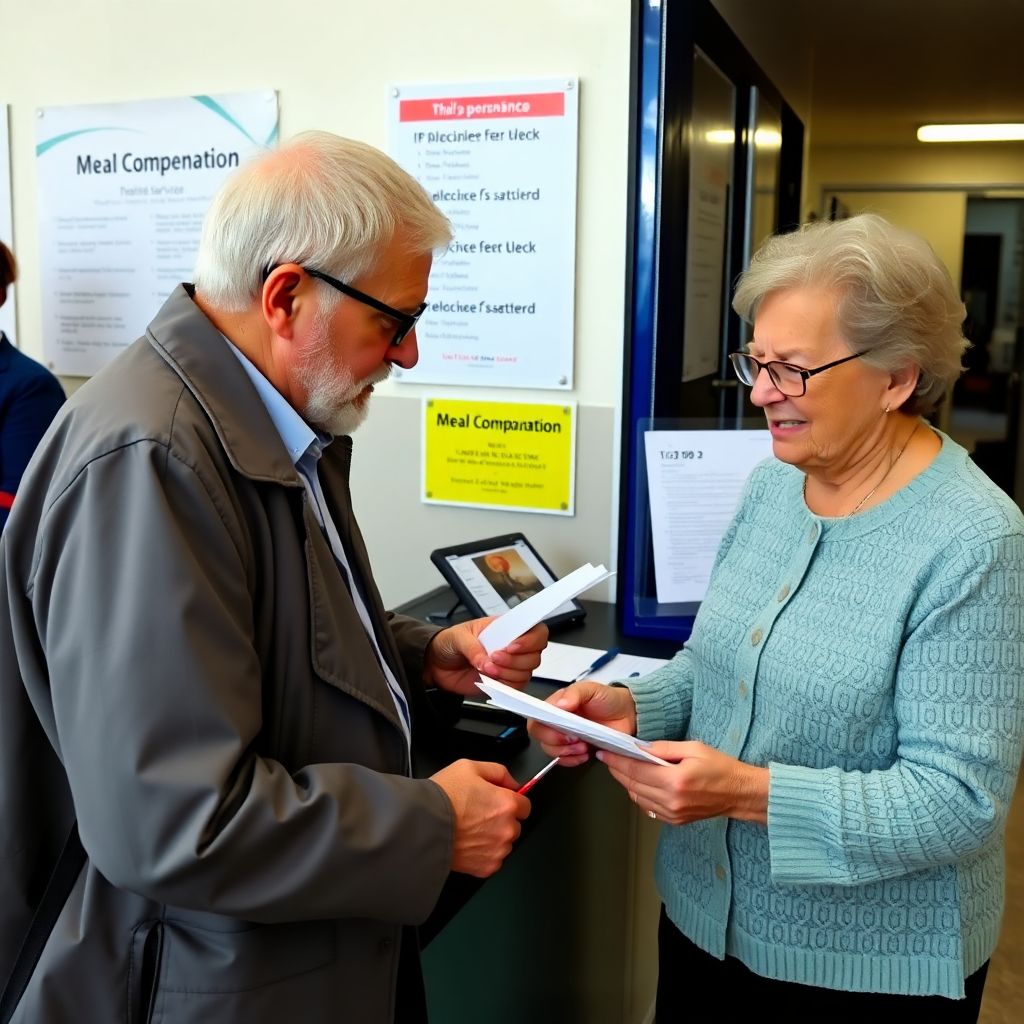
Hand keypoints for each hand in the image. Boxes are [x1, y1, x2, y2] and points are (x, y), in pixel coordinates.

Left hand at [423, 618, 547, 695]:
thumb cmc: (449, 642)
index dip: (530, 640)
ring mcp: (509, 665)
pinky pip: (515, 687)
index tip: (512, 646)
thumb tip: (485, 662)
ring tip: (488, 669)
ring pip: (526, 672)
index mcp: (506, 628)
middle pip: (535, 654)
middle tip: (494, 658)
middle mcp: (512, 646)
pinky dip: (504, 685)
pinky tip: (490, 679)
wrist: (436, 663)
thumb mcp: (458, 637)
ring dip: (508, 673)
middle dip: (515, 660)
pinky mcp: (502, 682)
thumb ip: (472, 648)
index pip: (535, 630)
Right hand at [430, 759, 530, 876]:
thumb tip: (512, 783)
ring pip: (503, 843)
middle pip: (515, 825)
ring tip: (469, 829)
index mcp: (507, 804)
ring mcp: (497, 850)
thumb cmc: (442, 796)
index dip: (511, 801)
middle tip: (478, 815)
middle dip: (501, 820)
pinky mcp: (486, 868)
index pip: (525, 805)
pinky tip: (467, 842)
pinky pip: (492, 859)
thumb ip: (498, 772)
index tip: (498, 802)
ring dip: (493, 838)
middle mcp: (507, 829)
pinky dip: (483, 854)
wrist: (422, 825)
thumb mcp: (470, 767)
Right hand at [527, 682, 637, 766]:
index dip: (544, 727)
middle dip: (556, 742)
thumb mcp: (592, 689)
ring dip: (566, 752)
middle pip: (540, 736)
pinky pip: (563, 760)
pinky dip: (573, 760)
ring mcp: (565, 737)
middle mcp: (557, 721)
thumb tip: (559, 704)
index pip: (536, 717)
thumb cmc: (608, 699)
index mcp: (556, 705)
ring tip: (584, 746)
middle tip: (575, 740)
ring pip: (550, 750)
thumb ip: (575, 693)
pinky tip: (586, 754)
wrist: (628, 715)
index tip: (563, 730)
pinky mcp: (575, 750)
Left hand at [596, 741, 768, 824]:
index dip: (617, 761)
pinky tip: (640, 783)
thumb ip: (664, 748)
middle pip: (632, 785)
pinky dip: (639, 794)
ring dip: (627, 783)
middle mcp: (671, 800)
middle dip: (618, 770)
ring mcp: (673, 813)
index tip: (605, 753)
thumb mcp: (693, 748)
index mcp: (675, 781)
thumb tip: (640, 747)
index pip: (636, 770)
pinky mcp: (675, 820)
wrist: (739, 793)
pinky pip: (648, 807)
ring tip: (622, 768)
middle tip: (609, 758)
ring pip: (637, 798)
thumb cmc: (720, 768)